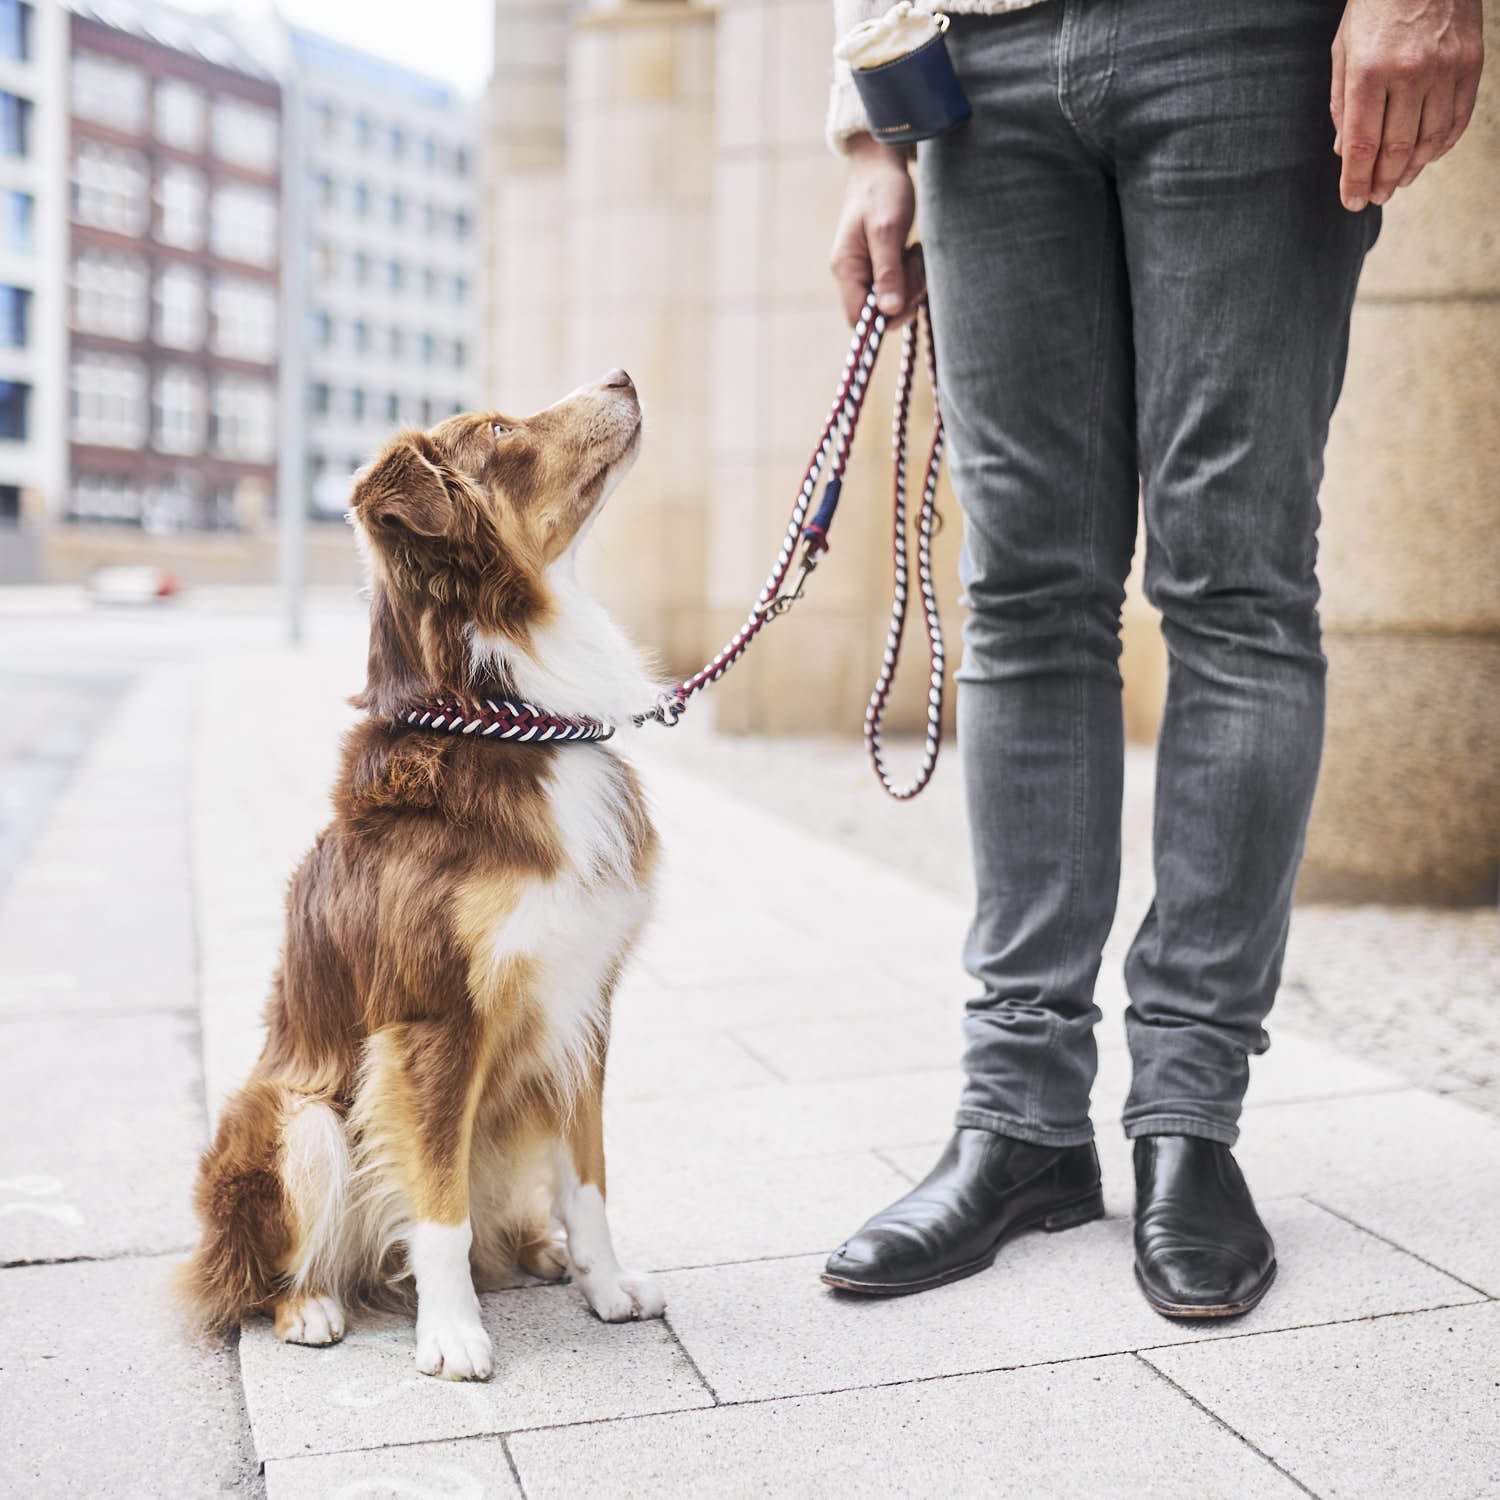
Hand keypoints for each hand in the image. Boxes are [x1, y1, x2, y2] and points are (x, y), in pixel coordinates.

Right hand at [829, 134, 926, 325]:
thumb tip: (889, 311)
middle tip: (915, 265)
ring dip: (912, 282)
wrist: (881, 163)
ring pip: (893, 299)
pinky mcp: (881, 263)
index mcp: (846, 269)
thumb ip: (888, 272)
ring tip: (914, 252)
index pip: (858, 320)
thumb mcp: (887, 230)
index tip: (906, 299)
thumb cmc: (881, 191)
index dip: (883, 320)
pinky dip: (912, 273)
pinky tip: (912, 251)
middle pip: (879, 312)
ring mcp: (867, 269)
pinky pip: (899, 283)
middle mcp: (853, 274)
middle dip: (904, 296)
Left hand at [1331, 0, 1483, 210]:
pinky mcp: (1471, 62)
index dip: (1356, 180)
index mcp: (1369, 70)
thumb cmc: (1376, 5)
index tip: (1352, 203)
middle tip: (1375, 198)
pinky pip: (1458, 117)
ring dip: (1412, 168)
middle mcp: (1409, 71)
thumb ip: (1341, 102)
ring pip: (1429, 139)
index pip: (1361, 143)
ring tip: (1398, 182)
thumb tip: (1343, 152)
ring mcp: (1444, 67)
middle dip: (1382, 181)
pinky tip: (1426, 156)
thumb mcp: (1345, 49)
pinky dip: (1442, 145)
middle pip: (1395, 147)